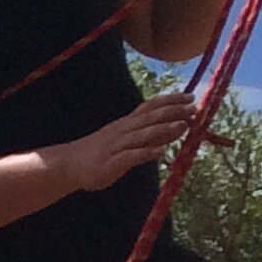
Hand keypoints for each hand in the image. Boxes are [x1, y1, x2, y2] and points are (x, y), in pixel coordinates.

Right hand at [56, 92, 193, 191]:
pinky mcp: (111, 163)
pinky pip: (131, 156)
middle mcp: (123, 131)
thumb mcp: (124, 138)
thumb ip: (150, 133)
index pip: (150, 107)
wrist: (67, 165)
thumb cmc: (99, 152)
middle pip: (150, 118)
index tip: (190, 96)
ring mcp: (117, 146)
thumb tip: (178, 126)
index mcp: (127, 124)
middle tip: (193, 108)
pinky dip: (146, 152)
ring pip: (143, 135)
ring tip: (183, 125)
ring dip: (163, 129)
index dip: (170, 100)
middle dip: (173, 112)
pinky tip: (161, 151)